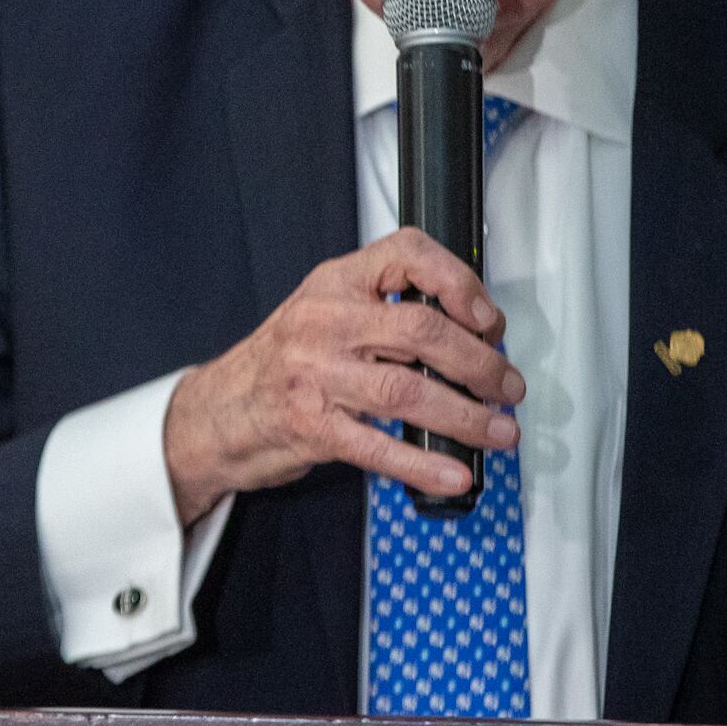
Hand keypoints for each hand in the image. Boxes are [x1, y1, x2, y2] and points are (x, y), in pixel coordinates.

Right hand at [161, 228, 522, 523]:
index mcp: (336, 282)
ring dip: (466, 417)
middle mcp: (325, 321)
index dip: (458, 280)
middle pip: (420, 331)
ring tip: (499, 431)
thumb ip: (388, 310)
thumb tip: (473, 335)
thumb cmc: (285, 359)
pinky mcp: (310, 425)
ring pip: (407, 392)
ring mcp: (315, 374)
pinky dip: (423, 463)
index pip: (406, 254)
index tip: (487, 317)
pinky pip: (378, 447)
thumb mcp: (328, 309)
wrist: (219, 409)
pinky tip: (452, 471)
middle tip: (507, 386)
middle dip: (479, 363)